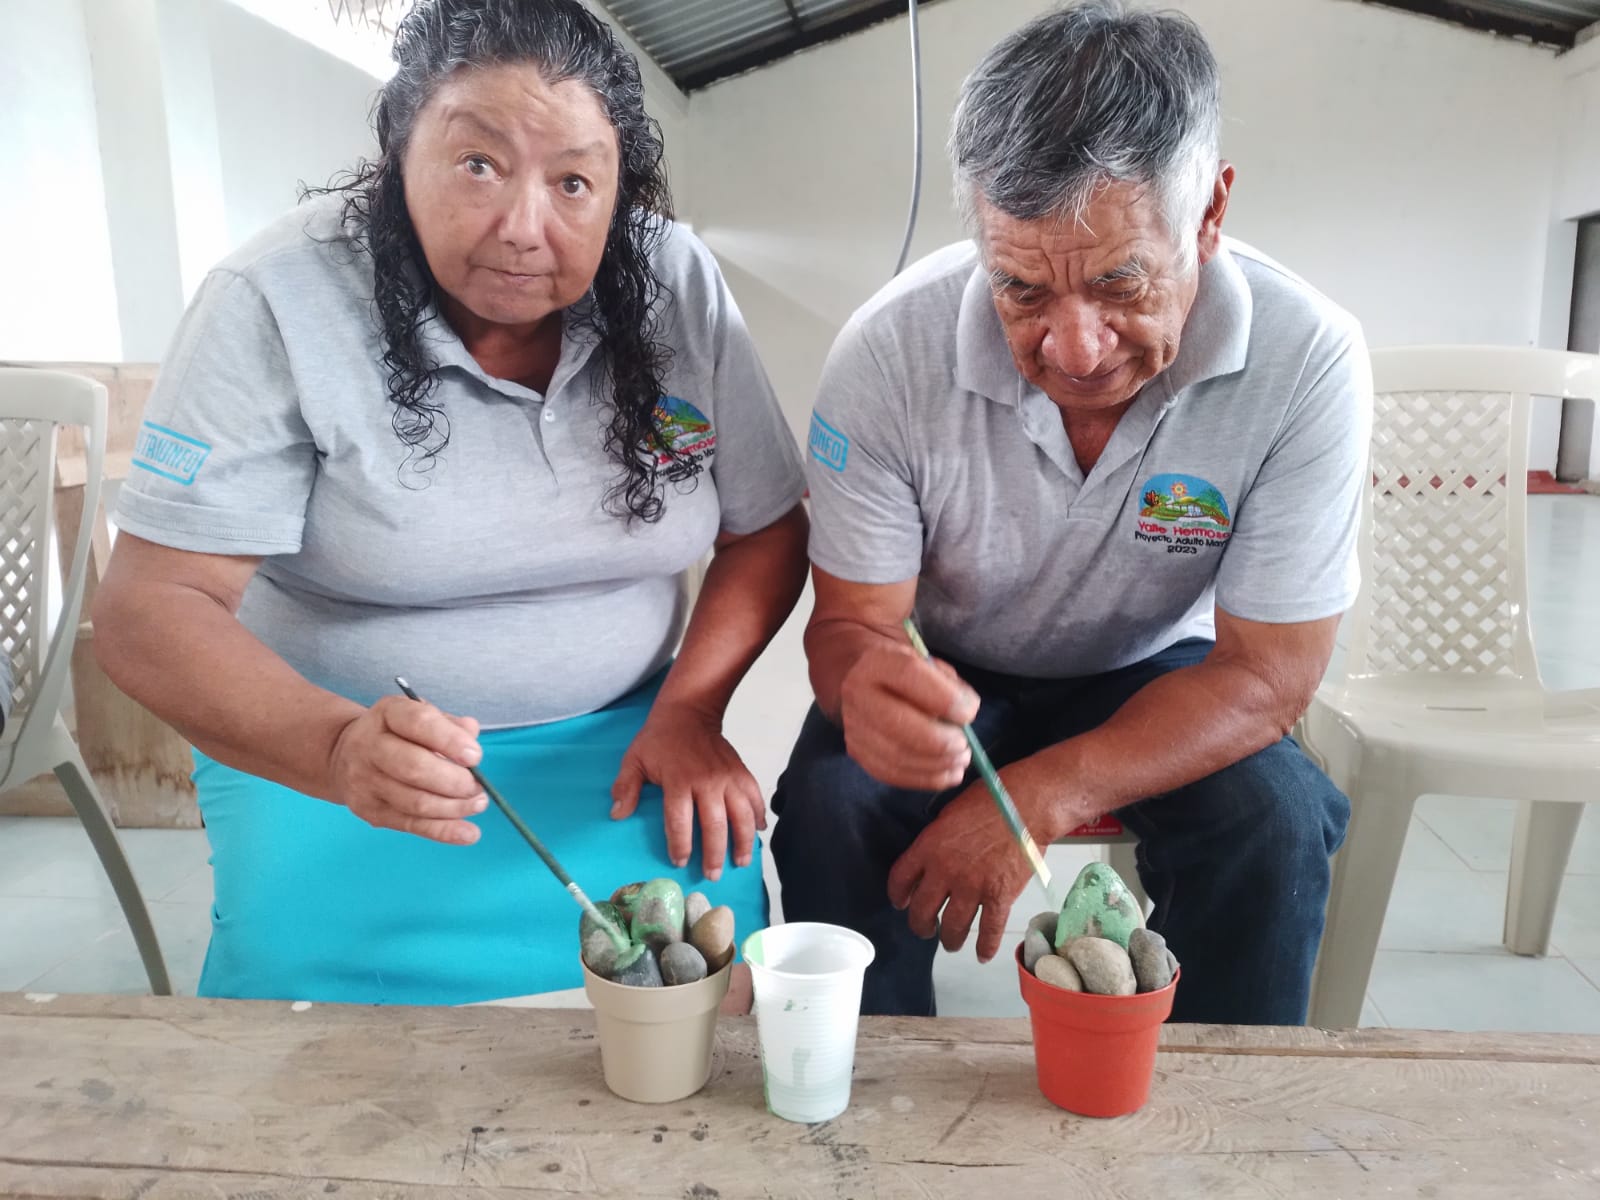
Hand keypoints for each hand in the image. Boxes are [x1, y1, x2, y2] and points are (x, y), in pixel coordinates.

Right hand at [328, 694, 486, 844]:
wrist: (344, 754)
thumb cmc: (396, 733)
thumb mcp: (419, 715)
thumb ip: (448, 723)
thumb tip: (471, 734)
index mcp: (387, 714)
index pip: (419, 723)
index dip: (450, 740)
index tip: (475, 756)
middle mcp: (369, 746)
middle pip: (415, 768)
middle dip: (455, 781)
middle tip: (478, 787)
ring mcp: (366, 782)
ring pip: (415, 802)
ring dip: (454, 807)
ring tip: (478, 803)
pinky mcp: (370, 811)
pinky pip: (412, 825)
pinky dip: (444, 831)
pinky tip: (468, 833)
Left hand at [610, 700, 765, 881]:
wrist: (689, 712)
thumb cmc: (660, 740)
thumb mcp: (635, 759)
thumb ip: (626, 787)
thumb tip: (617, 815)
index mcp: (679, 781)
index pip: (680, 821)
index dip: (680, 845)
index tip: (680, 862)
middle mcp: (707, 781)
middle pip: (715, 824)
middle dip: (714, 853)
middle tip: (712, 875)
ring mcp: (727, 776)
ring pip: (741, 814)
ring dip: (742, 841)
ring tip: (740, 862)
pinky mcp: (741, 771)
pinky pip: (754, 796)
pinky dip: (758, 814)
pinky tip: (759, 831)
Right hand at [838, 642, 979, 790]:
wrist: (871, 684)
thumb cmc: (911, 676)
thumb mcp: (932, 666)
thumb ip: (951, 686)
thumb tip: (966, 715)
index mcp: (877, 661)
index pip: (908, 675)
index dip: (944, 698)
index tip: (970, 713)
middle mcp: (857, 693)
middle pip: (896, 723)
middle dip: (939, 741)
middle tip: (964, 746)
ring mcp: (853, 726)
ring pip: (896, 755)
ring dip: (937, 764)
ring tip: (961, 760)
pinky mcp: (857, 752)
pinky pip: (892, 774)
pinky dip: (926, 779)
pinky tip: (948, 774)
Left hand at [887, 768, 1060, 962]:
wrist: (1027, 805)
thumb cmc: (989, 800)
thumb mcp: (949, 814)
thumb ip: (935, 841)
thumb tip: (929, 858)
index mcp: (928, 847)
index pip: (900, 880)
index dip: (898, 896)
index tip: (902, 903)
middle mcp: (945, 871)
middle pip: (922, 911)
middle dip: (921, 925)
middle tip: (926, 929)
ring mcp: (972, 887)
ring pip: (952, 927)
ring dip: (949, 939)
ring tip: (950, 942)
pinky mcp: (1000, 898)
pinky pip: (989, 931)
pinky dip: (985, 947)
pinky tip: (982, 955)